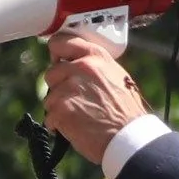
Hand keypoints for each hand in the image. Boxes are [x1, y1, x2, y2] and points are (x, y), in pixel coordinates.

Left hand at [43, 36, 147, 167]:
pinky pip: (49, 117)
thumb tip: (72, 64)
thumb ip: (93, 67)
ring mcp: (69, 88)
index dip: (55, 53)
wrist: (128, 136)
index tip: (56, 61)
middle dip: (58, 88)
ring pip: (49, 98)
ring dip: (59, 109)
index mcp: (95, 56)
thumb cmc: (126, 111)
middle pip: (51, 73)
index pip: (61, 42)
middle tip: (74, 100)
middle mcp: (81, 67)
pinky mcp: (61, 109)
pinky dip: (58, 125)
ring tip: (79, 117)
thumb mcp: (115, 75)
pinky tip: (75, 128)